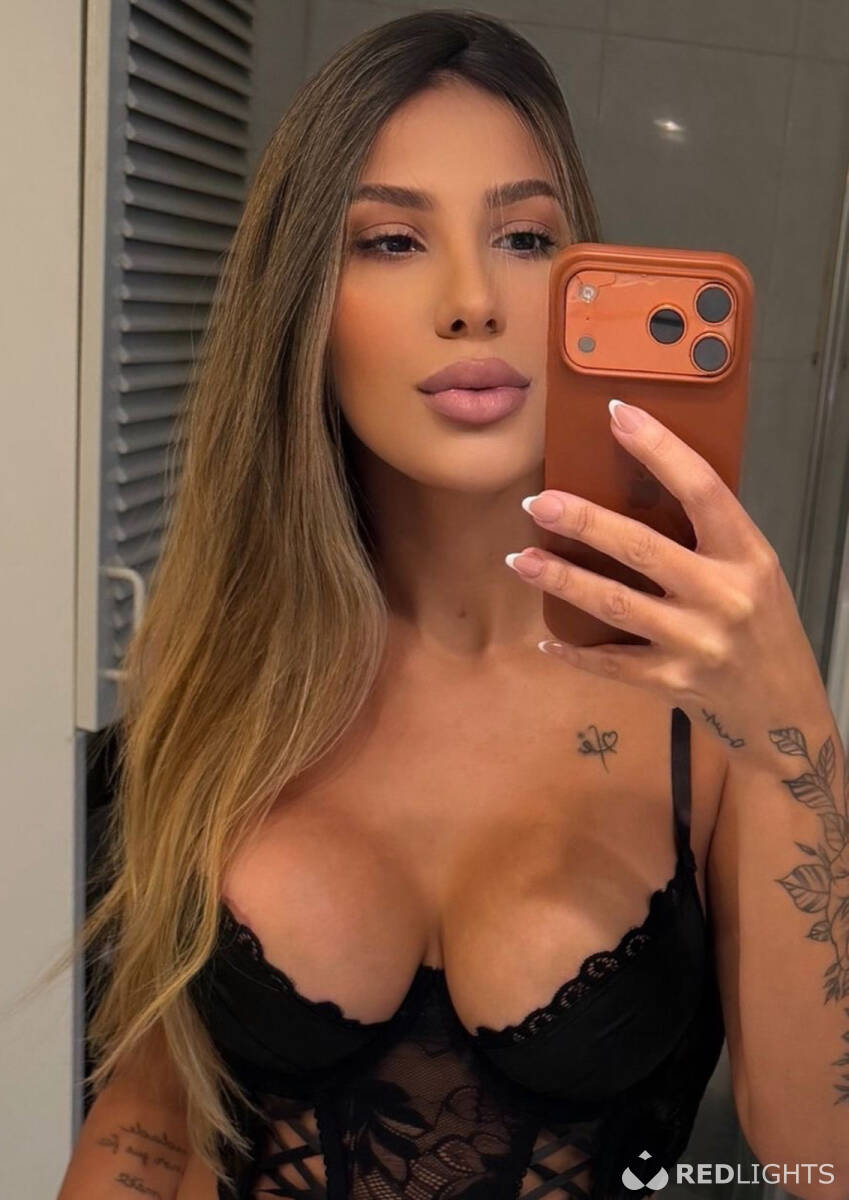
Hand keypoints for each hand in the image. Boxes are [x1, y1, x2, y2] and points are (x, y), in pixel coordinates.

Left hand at [506, 398, 825, 773]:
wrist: (787, 717)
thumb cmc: (765, 631)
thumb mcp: (755, 574)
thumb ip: (710, 540)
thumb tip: (641, 488)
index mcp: (748, 556)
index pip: (702, 489)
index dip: (659, 448)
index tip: (617, 415)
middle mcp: (724, 596)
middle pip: (641, 547)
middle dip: (582, 521)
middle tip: (536, 502)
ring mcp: (696, 643)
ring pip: (613, 603)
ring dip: (560, 579)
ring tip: (517, 559)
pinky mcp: (672, 682)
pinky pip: (610, 664)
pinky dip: (574, 652)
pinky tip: (546, 638)